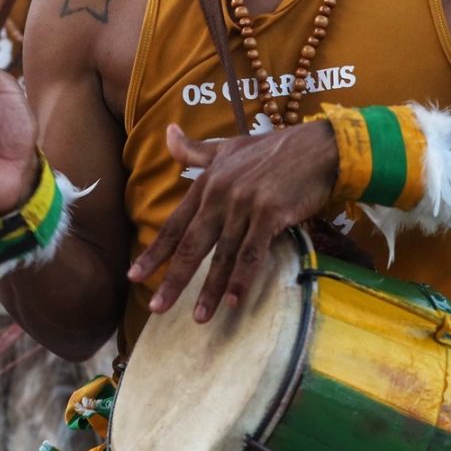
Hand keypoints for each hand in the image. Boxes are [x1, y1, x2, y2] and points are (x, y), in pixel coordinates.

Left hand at [127, 121, 336, 323]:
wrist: (317, 147)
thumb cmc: (273, 149)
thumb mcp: (228, 146)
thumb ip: (195, 150)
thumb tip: (166, 133)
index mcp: (207, 183)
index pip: (175, 224)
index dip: (154, 252)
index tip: (134, 276)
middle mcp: (220, 195)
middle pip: (191, 244)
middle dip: (173, 279)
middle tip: (156, 308)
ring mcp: (245, 204)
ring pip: (222, 254)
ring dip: (210, 289)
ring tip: (199, 317)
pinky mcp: (270, 214)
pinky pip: (252, 253)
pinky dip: (241, 278)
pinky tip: (234, 302)